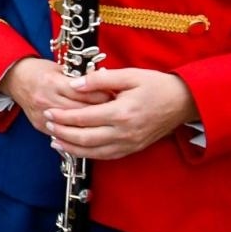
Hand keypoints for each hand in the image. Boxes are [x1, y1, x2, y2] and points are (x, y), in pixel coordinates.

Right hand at [0, 57, 111, 132]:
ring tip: (104, 124)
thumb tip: (105, 83)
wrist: (15, 79)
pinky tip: (89, 134)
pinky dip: (76, 135)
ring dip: (90, 126)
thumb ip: (81, 78)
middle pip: (81, 112)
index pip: (84, 93)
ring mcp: (43, 115)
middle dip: (100, 113)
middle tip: (115, 113)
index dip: (102, 96)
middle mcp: (47, 100)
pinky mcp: (40, 126)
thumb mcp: (61, 68)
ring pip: (73, 127)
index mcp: (53, 82)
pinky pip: (62, 135)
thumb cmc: (40, 71)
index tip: (115, 97)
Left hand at [45, 68, 197, 160]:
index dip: (62, 117)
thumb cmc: (156, 85)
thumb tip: (73, 84)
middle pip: (84, 138)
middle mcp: (124, 132)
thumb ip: (99, 80)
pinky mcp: (133, 149)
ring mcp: (129, 144)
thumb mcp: (129, 75)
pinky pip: (106, 156)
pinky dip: (87, 154)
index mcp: (122, 112)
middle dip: (62, 133)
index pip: (83, 118)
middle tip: (46, 125)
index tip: (48, 112)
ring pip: (93, 152)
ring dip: (71, 147)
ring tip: (54, 140)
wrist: (184, 102)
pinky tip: (76, 149)